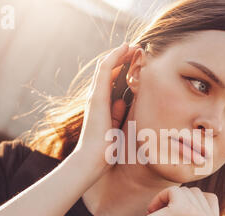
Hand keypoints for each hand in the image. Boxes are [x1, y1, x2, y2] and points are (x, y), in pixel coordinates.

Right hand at [71, 42, 138, 174]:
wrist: (90, 160)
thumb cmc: (103, 150)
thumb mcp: (114, 128)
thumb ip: (117, 114)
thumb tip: (122, 102)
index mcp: (100, 105)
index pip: (109, 80)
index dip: (121, 68)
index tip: (134, 60)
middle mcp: (95, 97)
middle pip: (107, 70)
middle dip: (121, 58)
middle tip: (135, 49)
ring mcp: (94, 95)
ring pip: (105, 66)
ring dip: (119, 53)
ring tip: (132, 45)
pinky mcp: (96, 96)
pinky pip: (104, 70)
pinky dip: (114, 56)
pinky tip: (124, 48)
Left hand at [115, 186, 221, 215]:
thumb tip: (208, 196)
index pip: (209, 198)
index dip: (188, 204)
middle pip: (197, 192)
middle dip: (177, 202)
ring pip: (185, 190)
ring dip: (167, 201)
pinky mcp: (184, 210)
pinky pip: (173, 190)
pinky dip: (159, 198)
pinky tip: (152, 214)